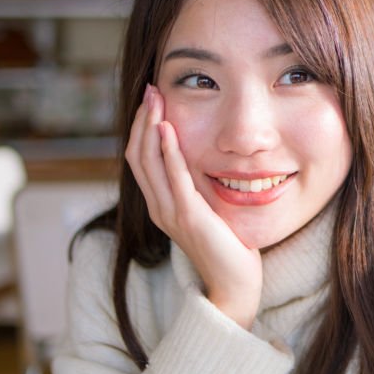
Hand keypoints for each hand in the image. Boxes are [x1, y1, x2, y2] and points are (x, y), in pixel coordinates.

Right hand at [125, 84, 262, 328]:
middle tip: (150, 89)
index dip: (141, 127)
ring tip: (155, 100)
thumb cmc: (229, 247)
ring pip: (148, 163)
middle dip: (142, 119)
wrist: (236, 284)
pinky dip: (168, 152)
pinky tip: (168, 129)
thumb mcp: (210, 209)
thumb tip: (205, 159)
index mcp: (162, 205)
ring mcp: (171, 214)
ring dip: (150, 127)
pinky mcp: (188, 217)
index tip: (151, 98)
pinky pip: (173, 178)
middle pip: (137, 155)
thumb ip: (200, 187)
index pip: (140, 159)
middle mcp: (159, 208)